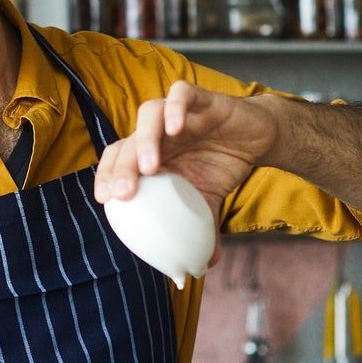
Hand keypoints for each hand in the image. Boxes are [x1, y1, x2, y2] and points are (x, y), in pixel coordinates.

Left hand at [94, 79, 277, 216]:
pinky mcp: (200, 98)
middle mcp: (156, 132)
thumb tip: (201, 268)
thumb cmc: (220, 165)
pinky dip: (175, 107)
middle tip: (123, 193)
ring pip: (148, 114)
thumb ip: (200, 229)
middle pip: (127, 141)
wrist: (257, 138)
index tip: (104, 200)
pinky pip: (181, 94)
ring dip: (145, 139)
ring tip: (150, 167)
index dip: (106, 175)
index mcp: (150, 155)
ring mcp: (175, 112)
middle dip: (121, 167)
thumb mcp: (208, 200)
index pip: (116, 160)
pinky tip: (176, 127)